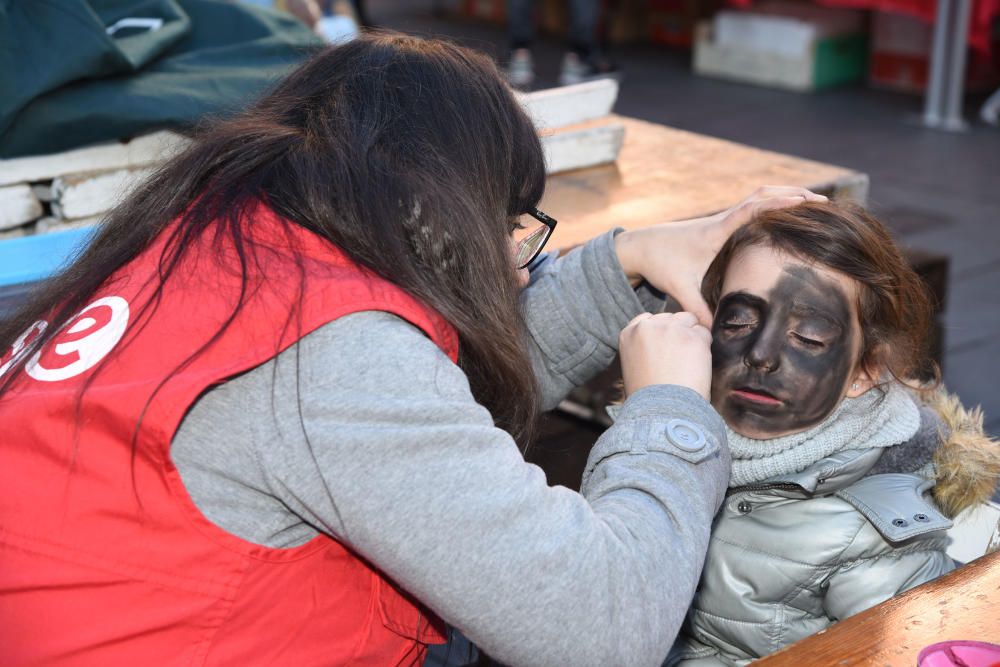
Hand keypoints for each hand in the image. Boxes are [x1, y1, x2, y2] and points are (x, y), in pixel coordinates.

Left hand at [615, 186, 826, 325]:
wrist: (643, 247)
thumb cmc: (662, 264)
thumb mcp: (680, 289)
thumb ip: (697, 310)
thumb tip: (713, 333)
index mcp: (717, 232)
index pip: (752, 210)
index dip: (778, 205)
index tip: (805, 202)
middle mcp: (723, 220)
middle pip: (763, 195)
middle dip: (793, 195)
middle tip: (825, 203)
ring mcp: (724, 219)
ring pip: (760, 198)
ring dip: (786, 197)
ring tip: (816, 204)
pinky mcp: (724, 224)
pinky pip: (754, 207)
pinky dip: (774, 205)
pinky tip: (791, 214)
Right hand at [619, 312, 712, 399]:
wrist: (662, 412)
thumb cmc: (647, 398)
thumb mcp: (633, 367)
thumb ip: (644, 347)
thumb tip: (663, 342)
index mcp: (629, 333)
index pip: (648, 319)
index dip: (660, 334)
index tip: (664, 350)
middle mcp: (649, 326)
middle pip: (671, 317)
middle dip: (677, 333)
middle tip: (678, 360)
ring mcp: (671, 329)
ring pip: (690, 320)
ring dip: (692, 337)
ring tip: (687, 363)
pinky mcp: (693, 337)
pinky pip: (705, 333)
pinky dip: (705, 348)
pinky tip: (696, 367)